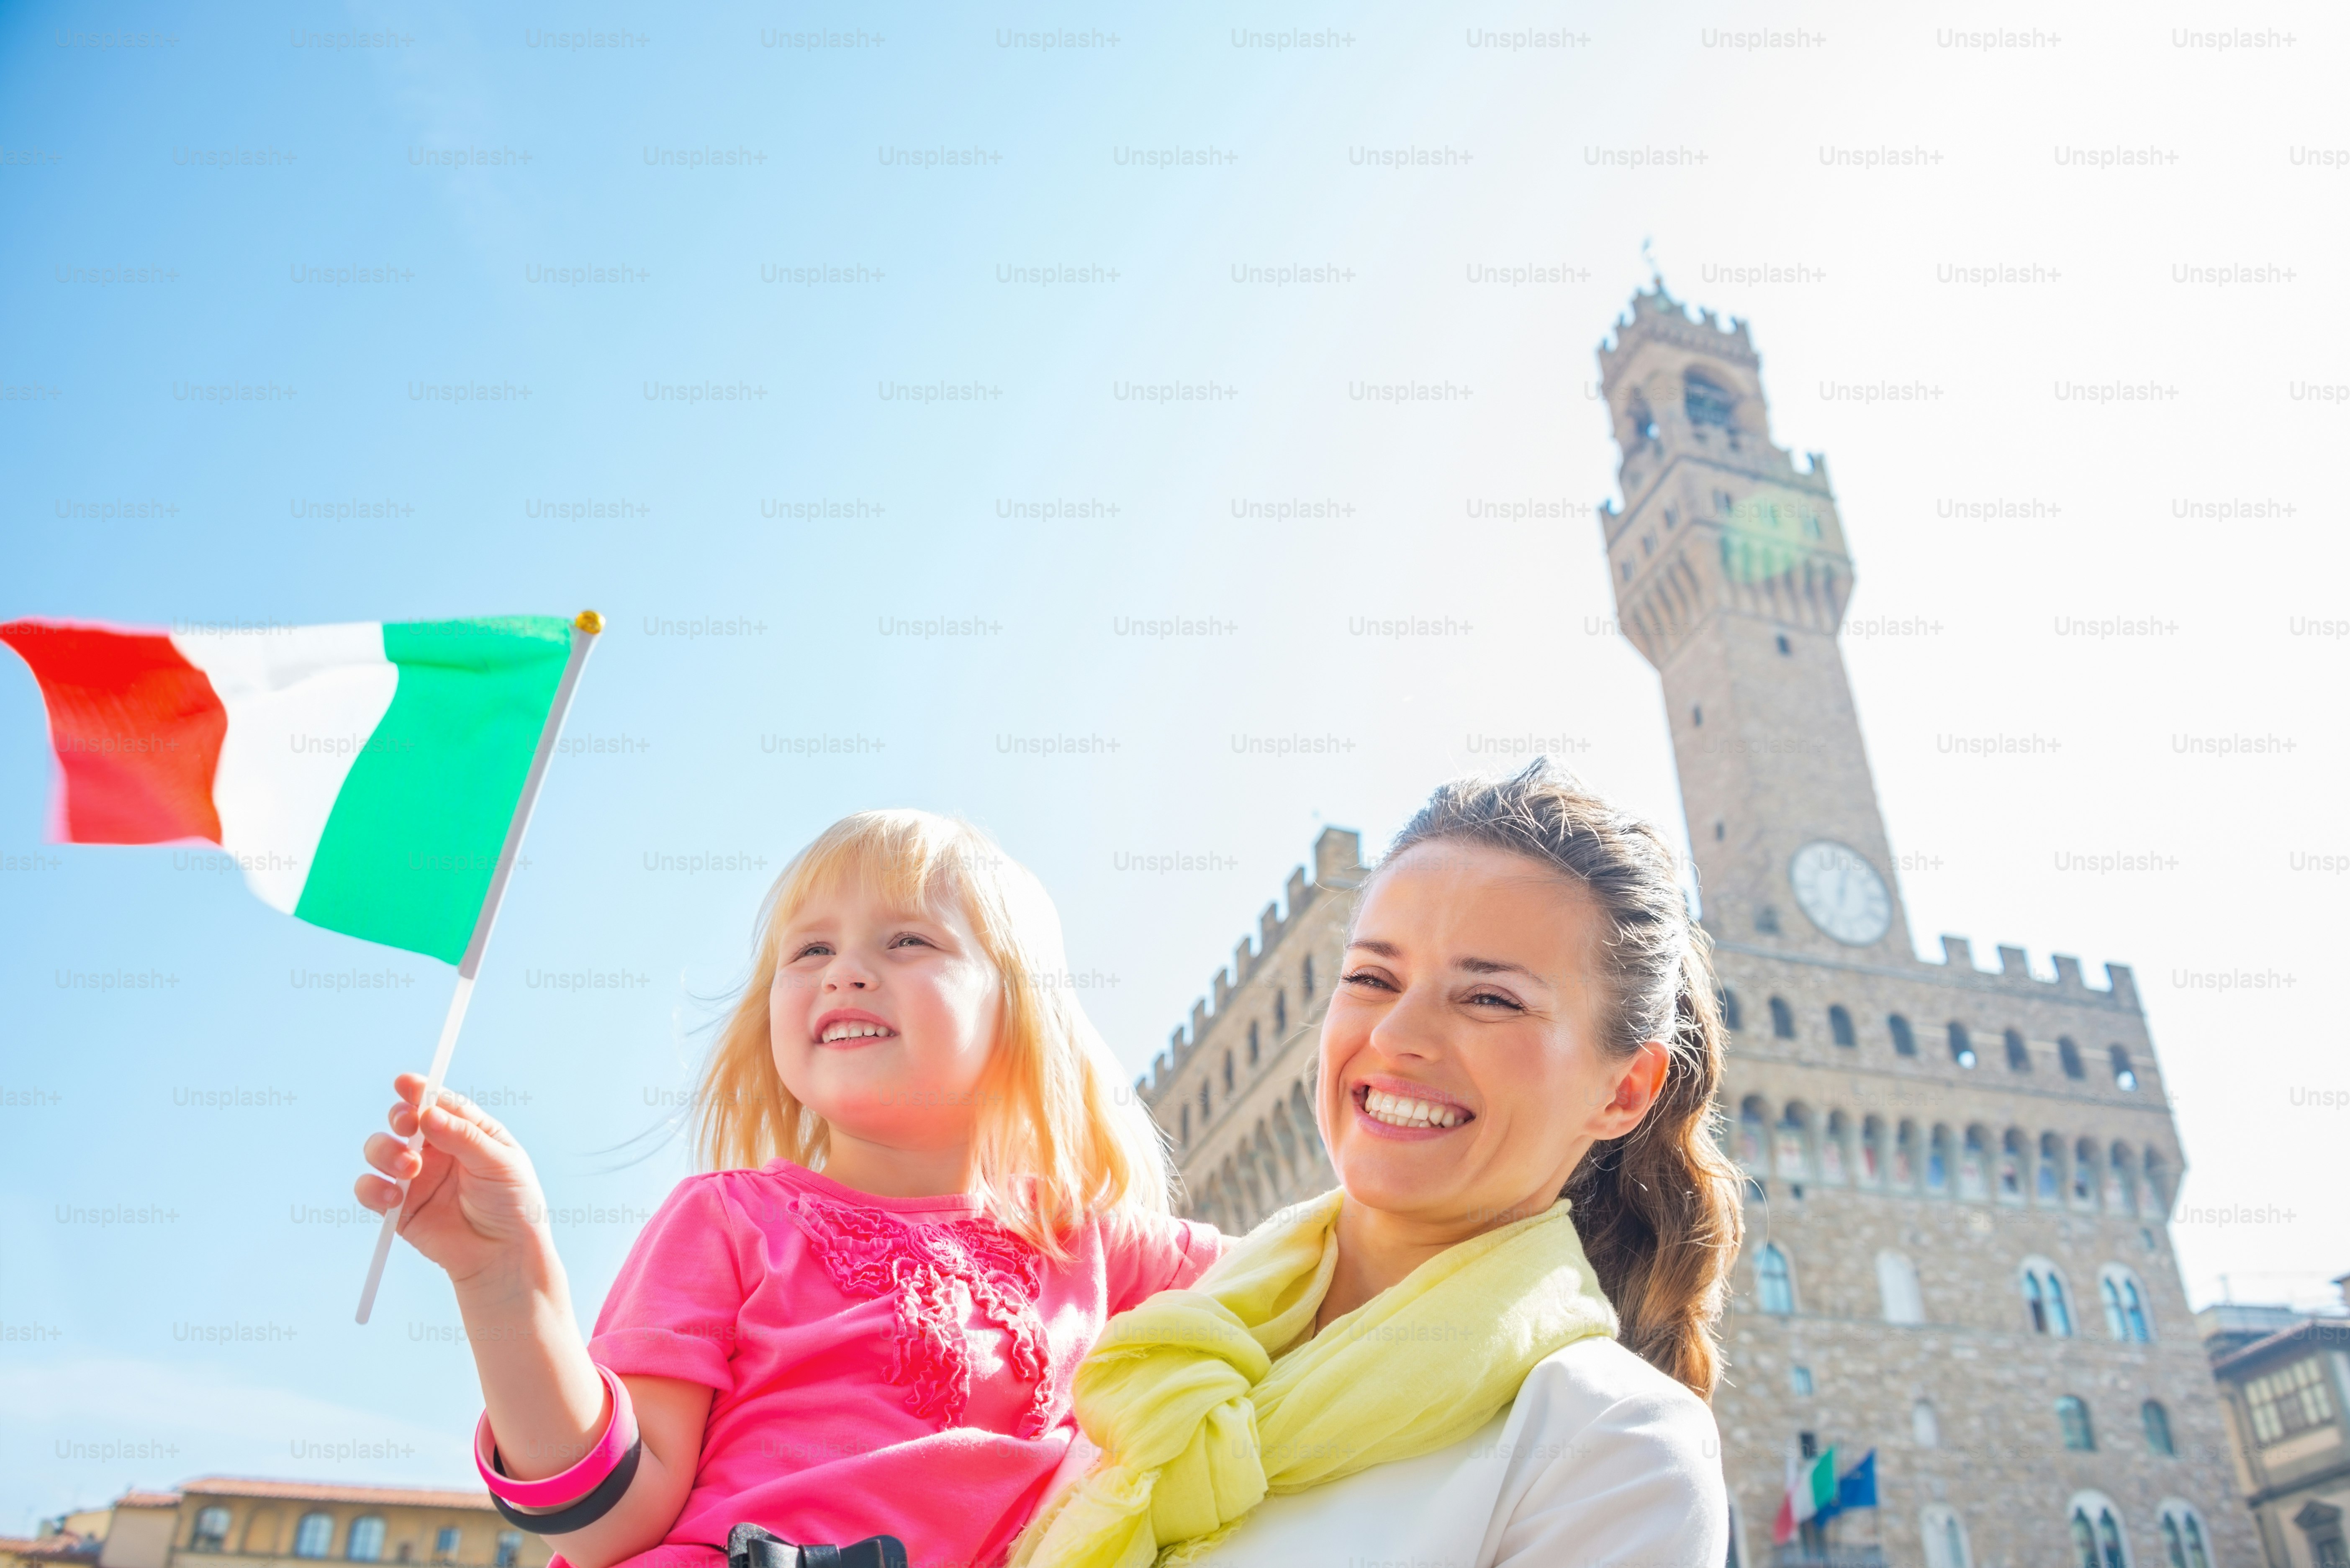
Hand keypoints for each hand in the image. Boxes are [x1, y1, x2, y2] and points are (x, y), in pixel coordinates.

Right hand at [355, 1074, 554, 1287]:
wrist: (504, 1256)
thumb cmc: (513, 1205)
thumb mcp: (499, 1163)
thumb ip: (464, 1138)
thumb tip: (428, 1113)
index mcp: (467, 1132)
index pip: (439, 1103)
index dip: (420, 1090)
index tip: (405, 1083)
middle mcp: (438, 1150)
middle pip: (404, 1121)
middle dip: (399, 1117)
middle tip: (407, 1125)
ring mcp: (416, 1178)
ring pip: (381, 1149)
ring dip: (386, 1152)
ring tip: (409, 1169)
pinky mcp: (399, 1207)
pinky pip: (370, 1189)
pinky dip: (372, 1189)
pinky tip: (392, 1198)